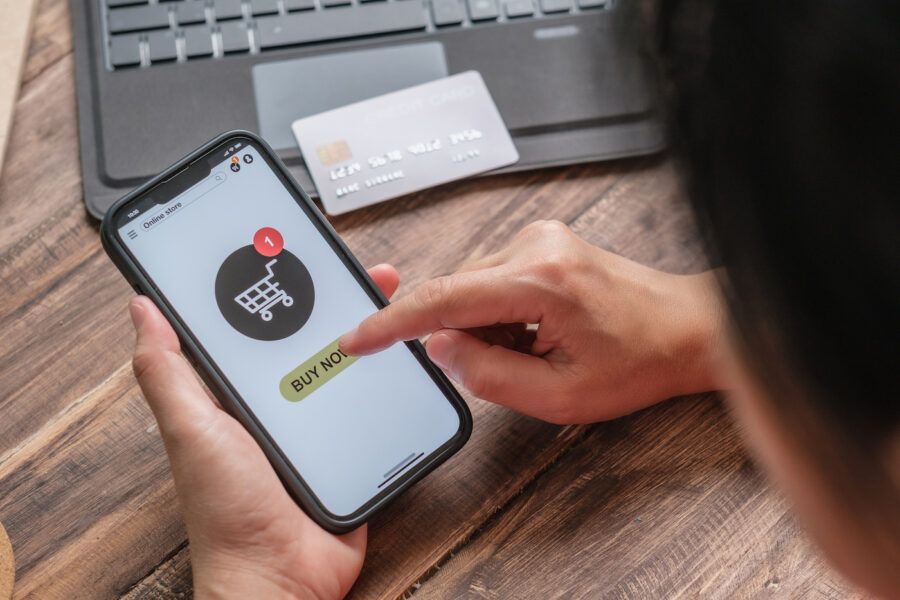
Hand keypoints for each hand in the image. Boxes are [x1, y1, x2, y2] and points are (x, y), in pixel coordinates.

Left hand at [129, 264, 400, 598]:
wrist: (281, 576)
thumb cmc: (227, 511)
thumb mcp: (192, 431)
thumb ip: (168, 372)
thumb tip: (144, 310)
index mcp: (237, 391)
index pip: (255, 326)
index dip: (271, 286)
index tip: (290, 251)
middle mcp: (278, 401)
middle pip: (309, 339)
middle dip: (335, 302)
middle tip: (360, 273)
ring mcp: (317, 423)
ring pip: (347, 366)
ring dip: (370, 337)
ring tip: (392, 303)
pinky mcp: (350, 445)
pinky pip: (372, 405)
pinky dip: (390, 382)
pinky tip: (407, 359)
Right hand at [341, 221, 722, 423]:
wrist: (686, 328)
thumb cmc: (639, 361)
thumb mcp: (560, 395)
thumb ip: (488, 374)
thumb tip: (438, 348)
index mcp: (540, 281)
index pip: (442, 298)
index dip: (391, 323)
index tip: (357, 338)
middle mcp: (535, 246)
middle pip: (454, 292)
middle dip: (462, 336)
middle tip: (514, 364)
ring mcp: (539, 237)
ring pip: (470, 287)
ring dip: (484, 326)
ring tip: (537, 348)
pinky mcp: (542, 241)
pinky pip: (490, 279)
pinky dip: (498, 312)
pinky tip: (536, 331)